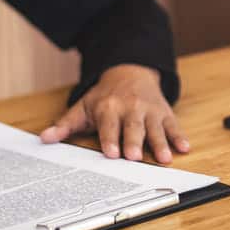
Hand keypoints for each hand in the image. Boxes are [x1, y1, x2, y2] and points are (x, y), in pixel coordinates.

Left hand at [40, 64, 189, 163]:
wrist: (131, 72)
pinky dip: (179, 136)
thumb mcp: (84, 106)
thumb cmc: (105, 96)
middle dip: (134, 142)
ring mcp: (149, 110)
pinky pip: (173, 125)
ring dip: (161, 143)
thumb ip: (66, 124)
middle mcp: (130, 108)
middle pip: (133, 128)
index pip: (109, 126)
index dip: (110, 140)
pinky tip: (184, 148)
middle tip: (134, 157)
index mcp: (108, 108)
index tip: (111, 154)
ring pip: (155, 128)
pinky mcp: (164, 112)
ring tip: (165, 158)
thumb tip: (44, 138)